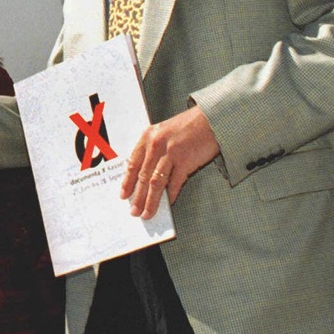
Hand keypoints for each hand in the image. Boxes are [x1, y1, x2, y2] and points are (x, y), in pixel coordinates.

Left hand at [120, 104, 220, 218]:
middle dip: (137, 197)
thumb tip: (142, 173)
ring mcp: (171, 153)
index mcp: (147, 137)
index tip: (123, 195)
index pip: (132, 163)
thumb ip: (152, 149)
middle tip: (133, 211)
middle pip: (143, 176)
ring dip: (150, 201)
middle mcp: (156, 144)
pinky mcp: (186, 161)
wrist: (210, 119)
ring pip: (156, 182)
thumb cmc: (187, 126)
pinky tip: (168, 204)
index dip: (127, 181)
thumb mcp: (162, 132)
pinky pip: (175, 183)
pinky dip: (170, 195)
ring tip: (147, 213)